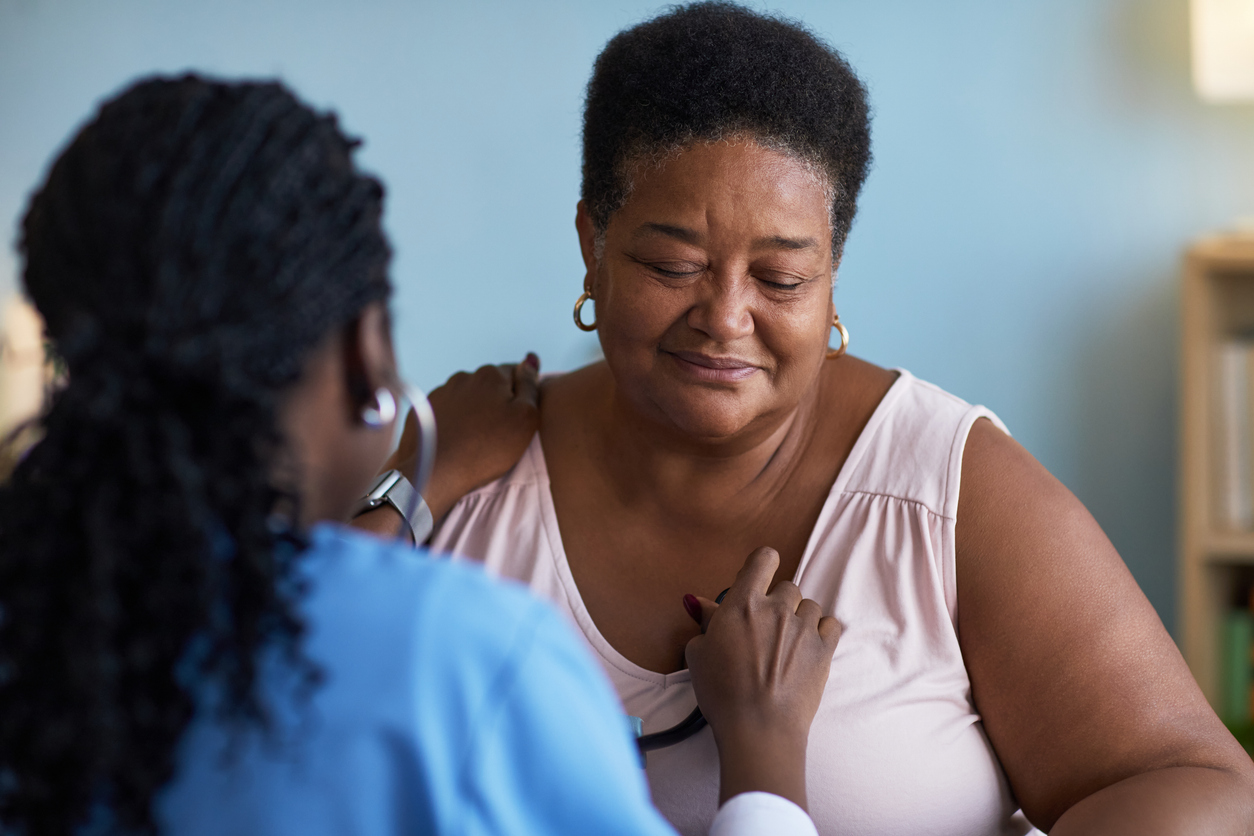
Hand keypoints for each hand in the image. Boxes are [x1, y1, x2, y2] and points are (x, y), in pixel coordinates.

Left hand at [351, 355, 540, 540]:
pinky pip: (445, 411)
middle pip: (489, 386)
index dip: (521, 395)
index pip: (515, 374)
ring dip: (473, 411)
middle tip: (500, 433)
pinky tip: (457, 441)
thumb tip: (530, 359)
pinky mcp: (422, 411)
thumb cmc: (487, 448)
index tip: (519, 418)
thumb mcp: (526, 417)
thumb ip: (530, 385)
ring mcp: (440, 392)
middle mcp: (463, 377)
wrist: (437, 471)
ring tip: (476, 440)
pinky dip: (453, 421)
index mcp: (491, 375)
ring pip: (466, 398)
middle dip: (496, 402)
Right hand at [684, 547, 840, 810]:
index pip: (763, 559)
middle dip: (778, 604)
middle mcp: (777, 608)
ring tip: (789, 644)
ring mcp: (804, 627)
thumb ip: (707, 622)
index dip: (762, 565)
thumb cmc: (722, 693)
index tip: (759, 579)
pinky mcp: (825, 649)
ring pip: (810, 606)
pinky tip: (810, 648)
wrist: (759, 728)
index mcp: (744, 603)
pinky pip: (832, 625)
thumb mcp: (699, 655)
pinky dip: (823, 632)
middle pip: (787, 587)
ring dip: (800, 619)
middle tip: (767, 630)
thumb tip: (701, 604)